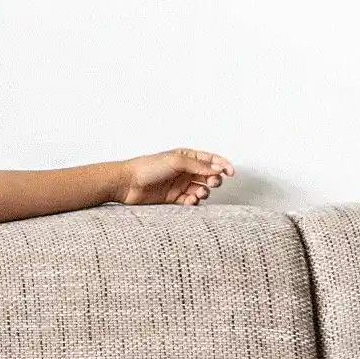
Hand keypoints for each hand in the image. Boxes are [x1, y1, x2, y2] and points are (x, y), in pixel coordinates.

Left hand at [116, 148, 233, 206]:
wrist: (127, 183)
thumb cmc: (148, 167)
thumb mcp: (176, 161)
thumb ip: (198, 165)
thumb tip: (218, 167)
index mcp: (186, 157)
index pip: (210, 159)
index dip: (223, 165)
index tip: (231, 172)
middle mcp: (184, 170)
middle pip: (209, 175)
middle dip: (215, 180)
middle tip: (213, 183)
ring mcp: (179, 184)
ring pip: (201, 189)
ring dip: (205, 192)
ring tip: (199, 193)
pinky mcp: (174, 198)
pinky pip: (191, 201)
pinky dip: (194, 202)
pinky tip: (191, 201)